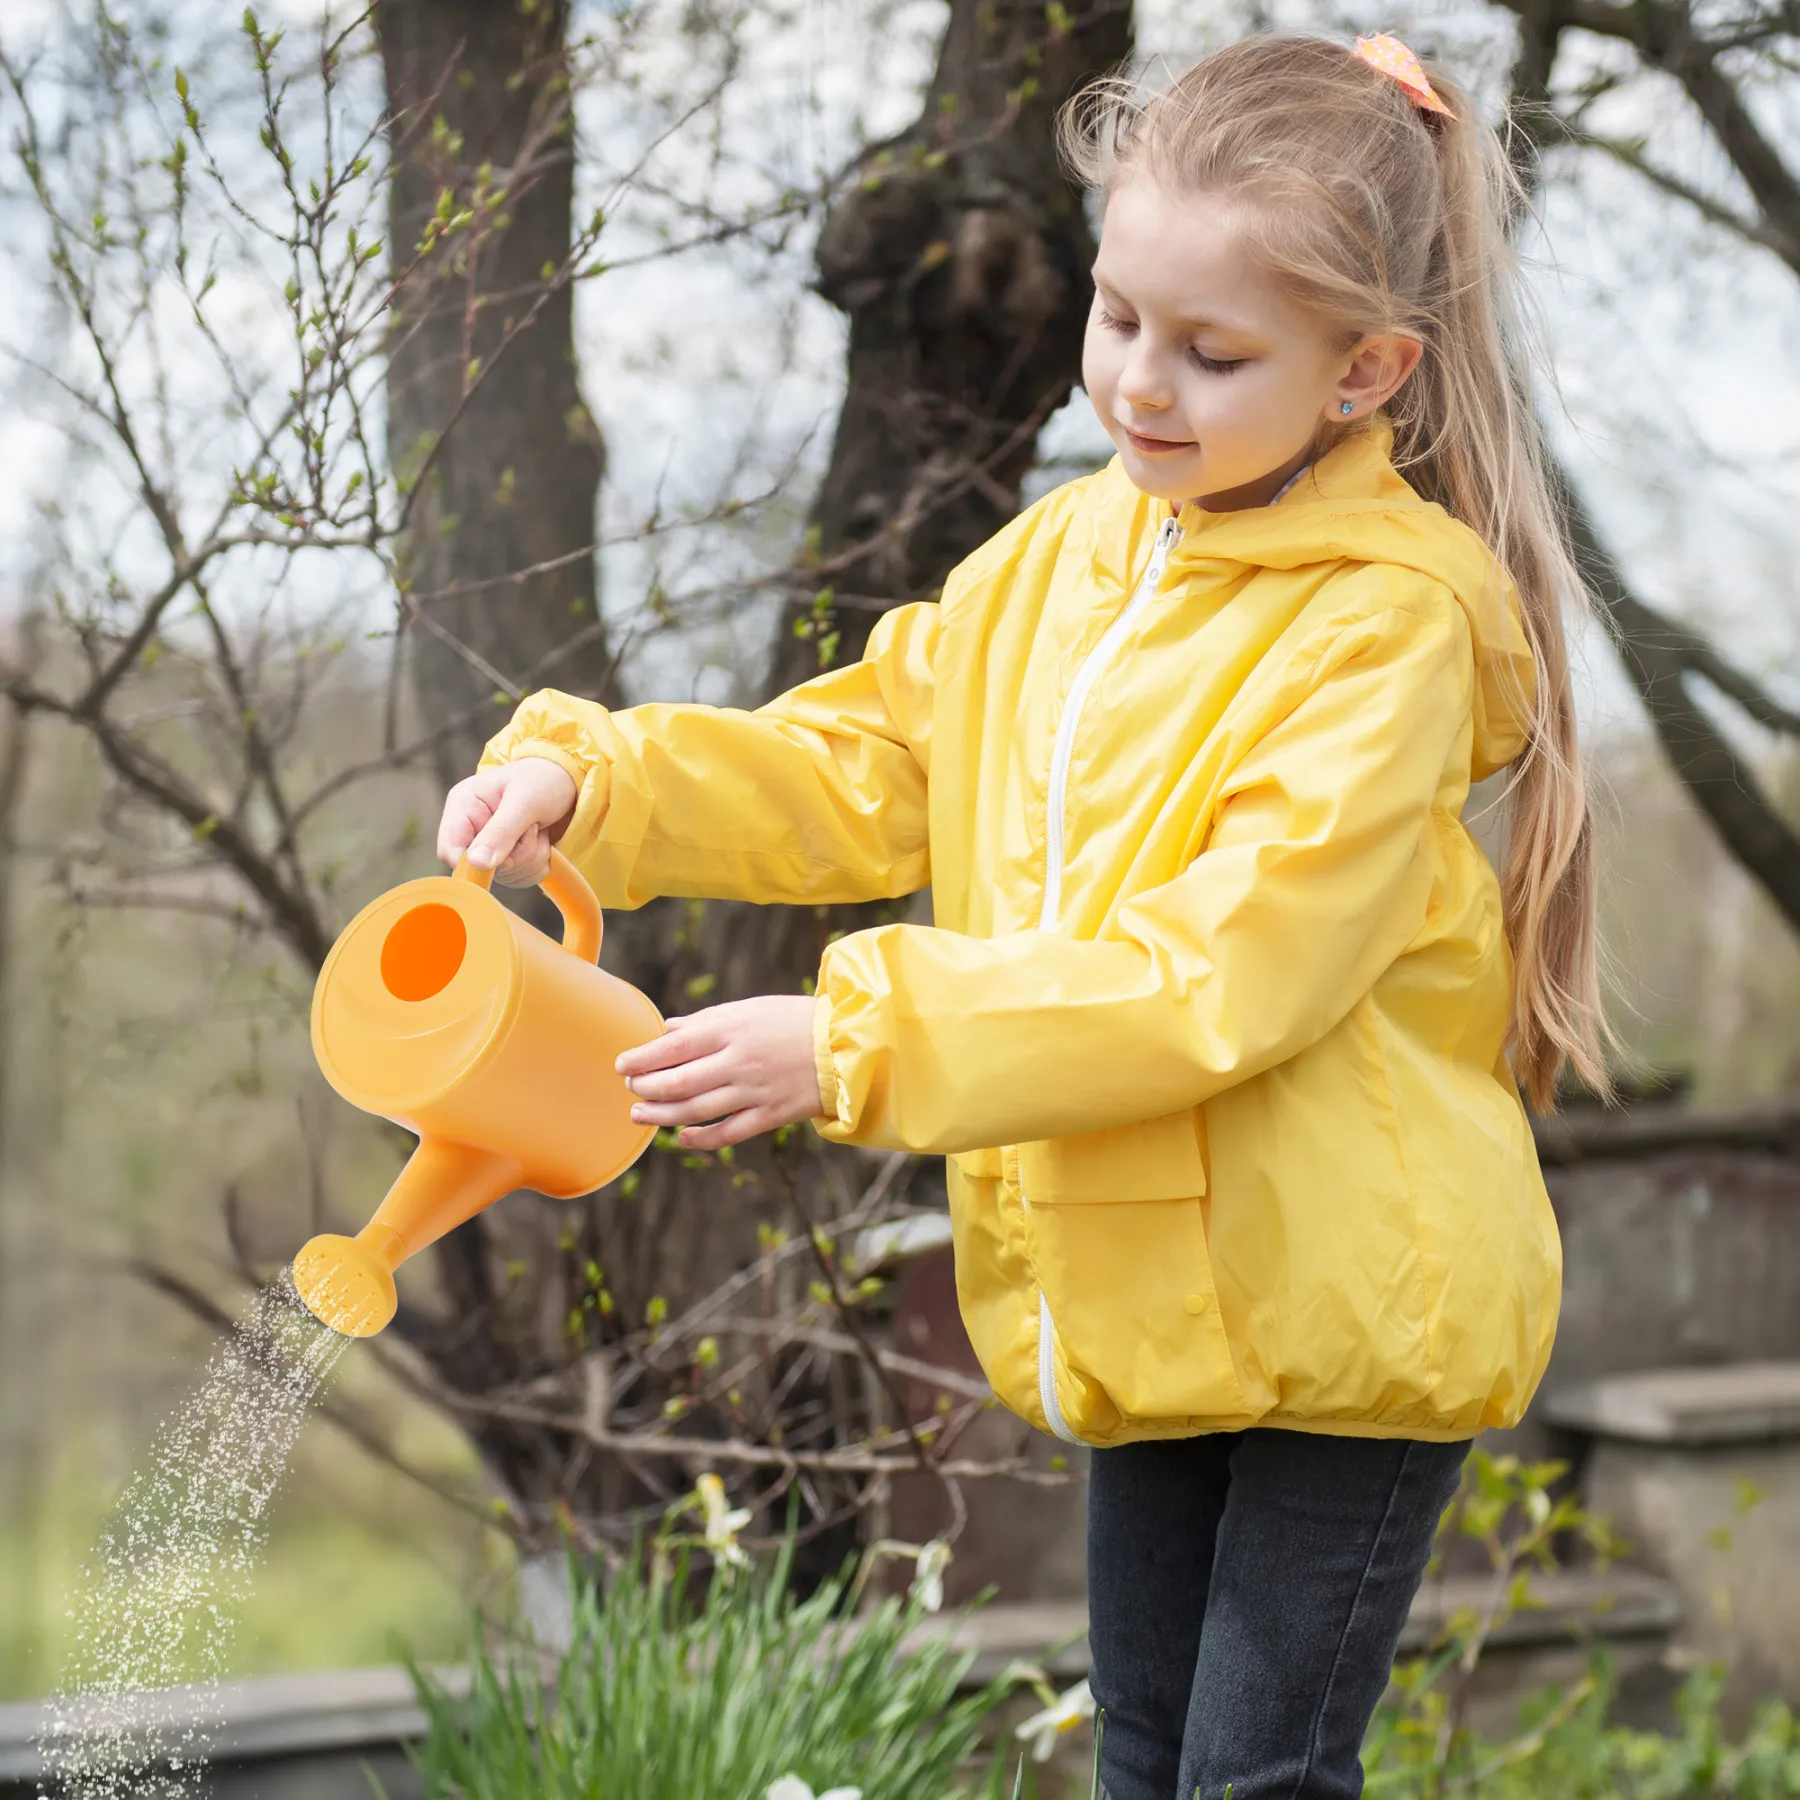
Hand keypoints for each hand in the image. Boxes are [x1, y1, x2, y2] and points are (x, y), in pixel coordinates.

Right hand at [437, 757, 577, 885]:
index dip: (473, 863)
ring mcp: (488, 845)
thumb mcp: (524, 801)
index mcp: (464, 805)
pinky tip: (542, 841)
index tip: (505, 858)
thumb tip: (475, 863)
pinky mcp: (506, 857)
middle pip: (480, 868)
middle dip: (515, 856)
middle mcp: (471, 827)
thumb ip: (500, 831)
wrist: (568, 780)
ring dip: (530, 858)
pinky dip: (537, 865)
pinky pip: (518, 878)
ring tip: (538, 830)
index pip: (449, 849)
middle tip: (533, 829)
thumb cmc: (543, 780)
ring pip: (503, 875)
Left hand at [617, 995, 823, 1150]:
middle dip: (647, 1088)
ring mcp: (753, 1092)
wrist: (846, 1047)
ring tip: (640, 1114)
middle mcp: (738, 1062)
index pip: (674, 1047)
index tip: (622, 1065)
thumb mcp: (751, 1008)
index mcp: (732, 1029)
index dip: (643, 1058)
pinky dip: (701, 1138)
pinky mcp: (770, 1115)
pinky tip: (682, 1137)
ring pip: (696, 1111)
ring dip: (662, 1115)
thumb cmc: (796, 1020)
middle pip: (679, 1082)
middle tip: (631, 1089)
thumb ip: (708, 1020)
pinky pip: (727, 1132)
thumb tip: (670, 1029)